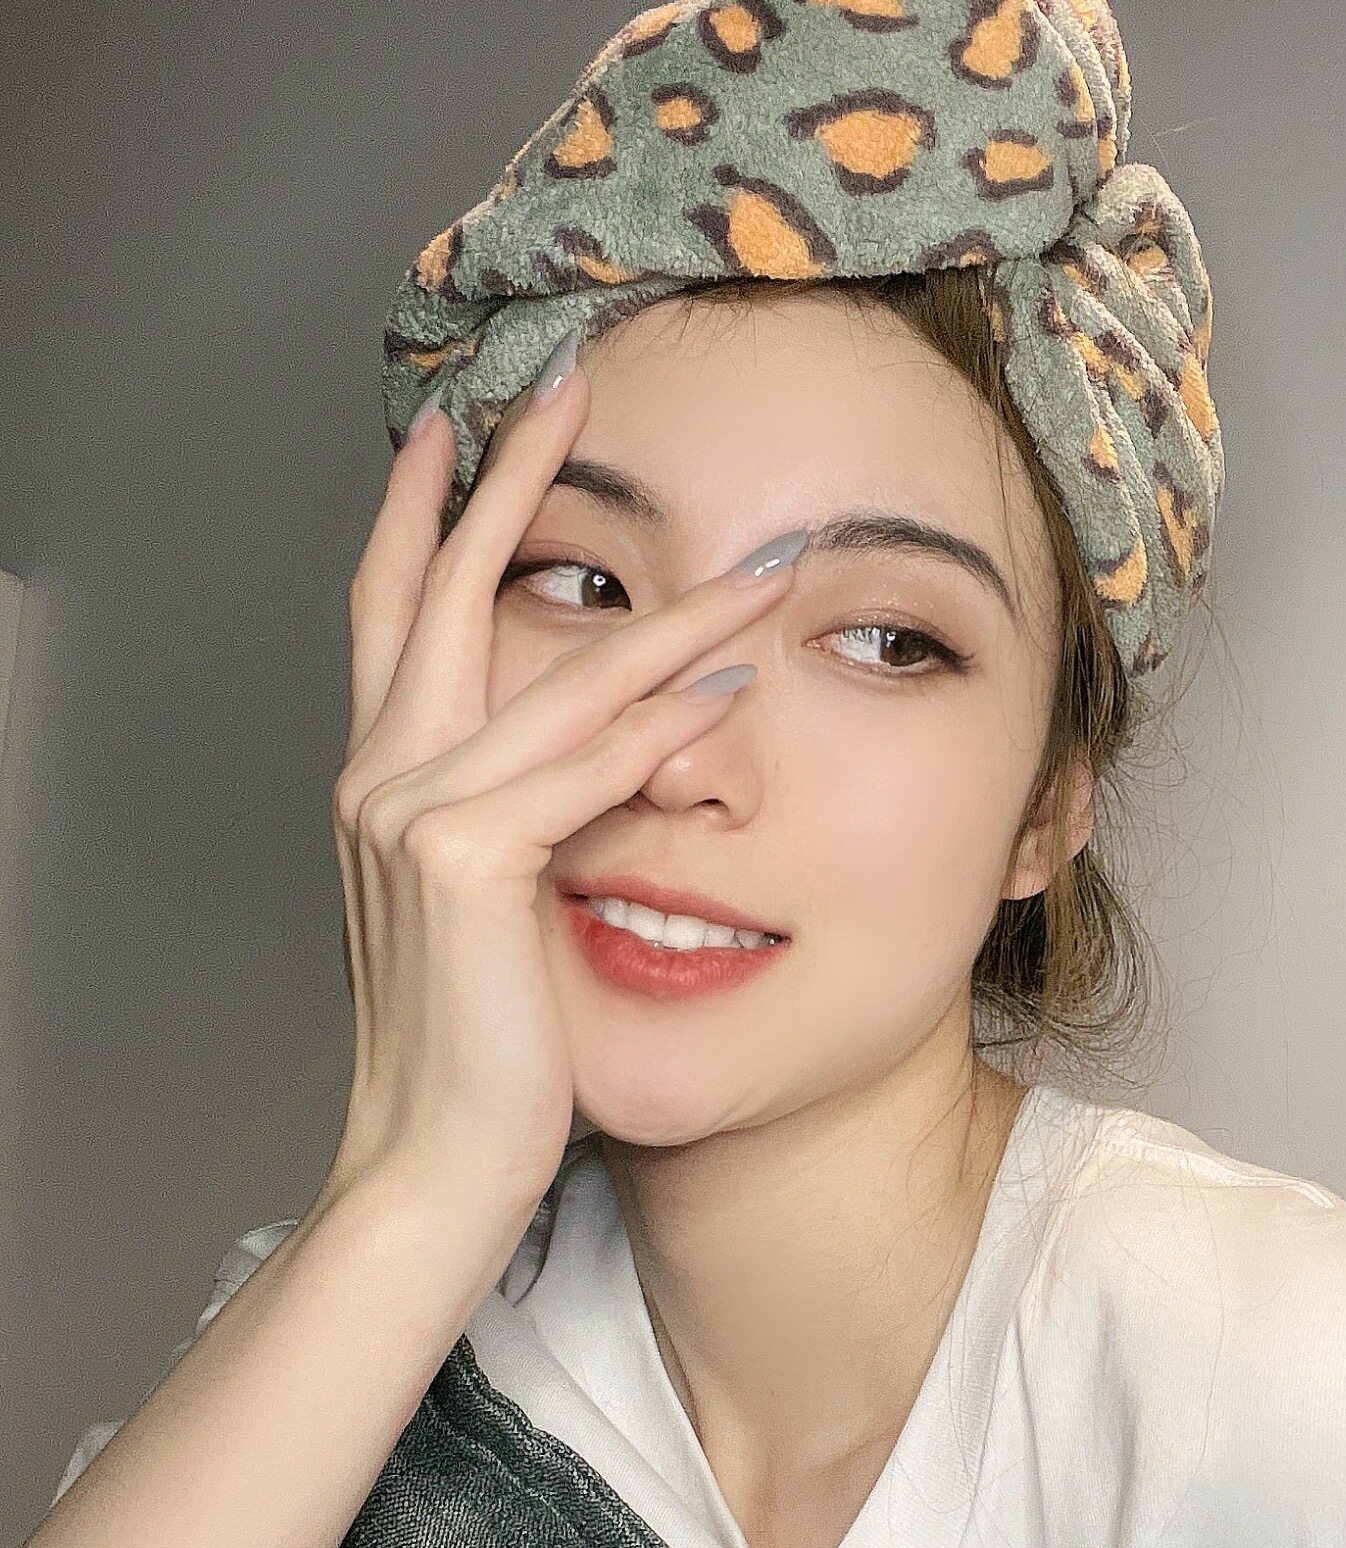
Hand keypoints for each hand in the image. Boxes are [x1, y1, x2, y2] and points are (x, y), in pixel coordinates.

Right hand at [320, 356, 789, 1238]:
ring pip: (563, 677)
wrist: (430, 1162)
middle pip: (450, 588)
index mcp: (382, 780)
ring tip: (762, 565)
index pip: (394, 609)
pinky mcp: (470, 865)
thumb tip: (636, 756)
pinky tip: (729, 695)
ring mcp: (416, 814)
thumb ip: (538, 818)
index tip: (461, 424)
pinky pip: (586, 773)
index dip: (423, 509)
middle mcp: (383, 777)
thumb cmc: (476, 1050)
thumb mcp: (499, 908)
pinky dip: (661, 731)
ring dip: (674, 615)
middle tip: (570, 385)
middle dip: (514, 478)